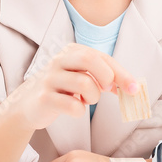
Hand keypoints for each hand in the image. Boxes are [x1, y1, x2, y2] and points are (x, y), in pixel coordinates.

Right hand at [7, 43, 140, 131]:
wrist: (27, 105)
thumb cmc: (61, 89)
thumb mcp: (81, 77)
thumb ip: (104, 78)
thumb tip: (132, 87)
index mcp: (71, 51)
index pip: (101, 57)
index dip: (121, 73)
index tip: (134, 89)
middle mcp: (59, 60)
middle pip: (89, 59)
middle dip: (106, 76)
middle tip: (107, 90)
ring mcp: (50, 78)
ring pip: (84, 83)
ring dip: (93, 97)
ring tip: (87, 100)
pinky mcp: (44, 98)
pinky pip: (72, 105)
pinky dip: (80, 110)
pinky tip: (74, 108)